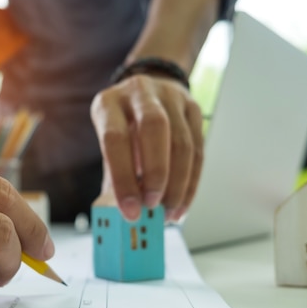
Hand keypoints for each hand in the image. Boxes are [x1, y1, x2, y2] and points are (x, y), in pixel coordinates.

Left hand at [90, 74, 203, 221]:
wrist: (146, 94)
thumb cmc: (122, 126)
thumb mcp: (108, 144)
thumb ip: (114, 176)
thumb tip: (124, 215)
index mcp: (109, 103)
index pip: (115, 138)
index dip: (123, 177)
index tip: (130, 210)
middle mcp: (139, 92)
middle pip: (154, 128)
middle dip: (156, 173)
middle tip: (153, 206)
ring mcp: (170, 97)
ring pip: (182, 142)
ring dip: (177, 184)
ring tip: (168, 212)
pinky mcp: (193, 108)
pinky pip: (198, 150)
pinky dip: (191, 183)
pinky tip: (181, 203)